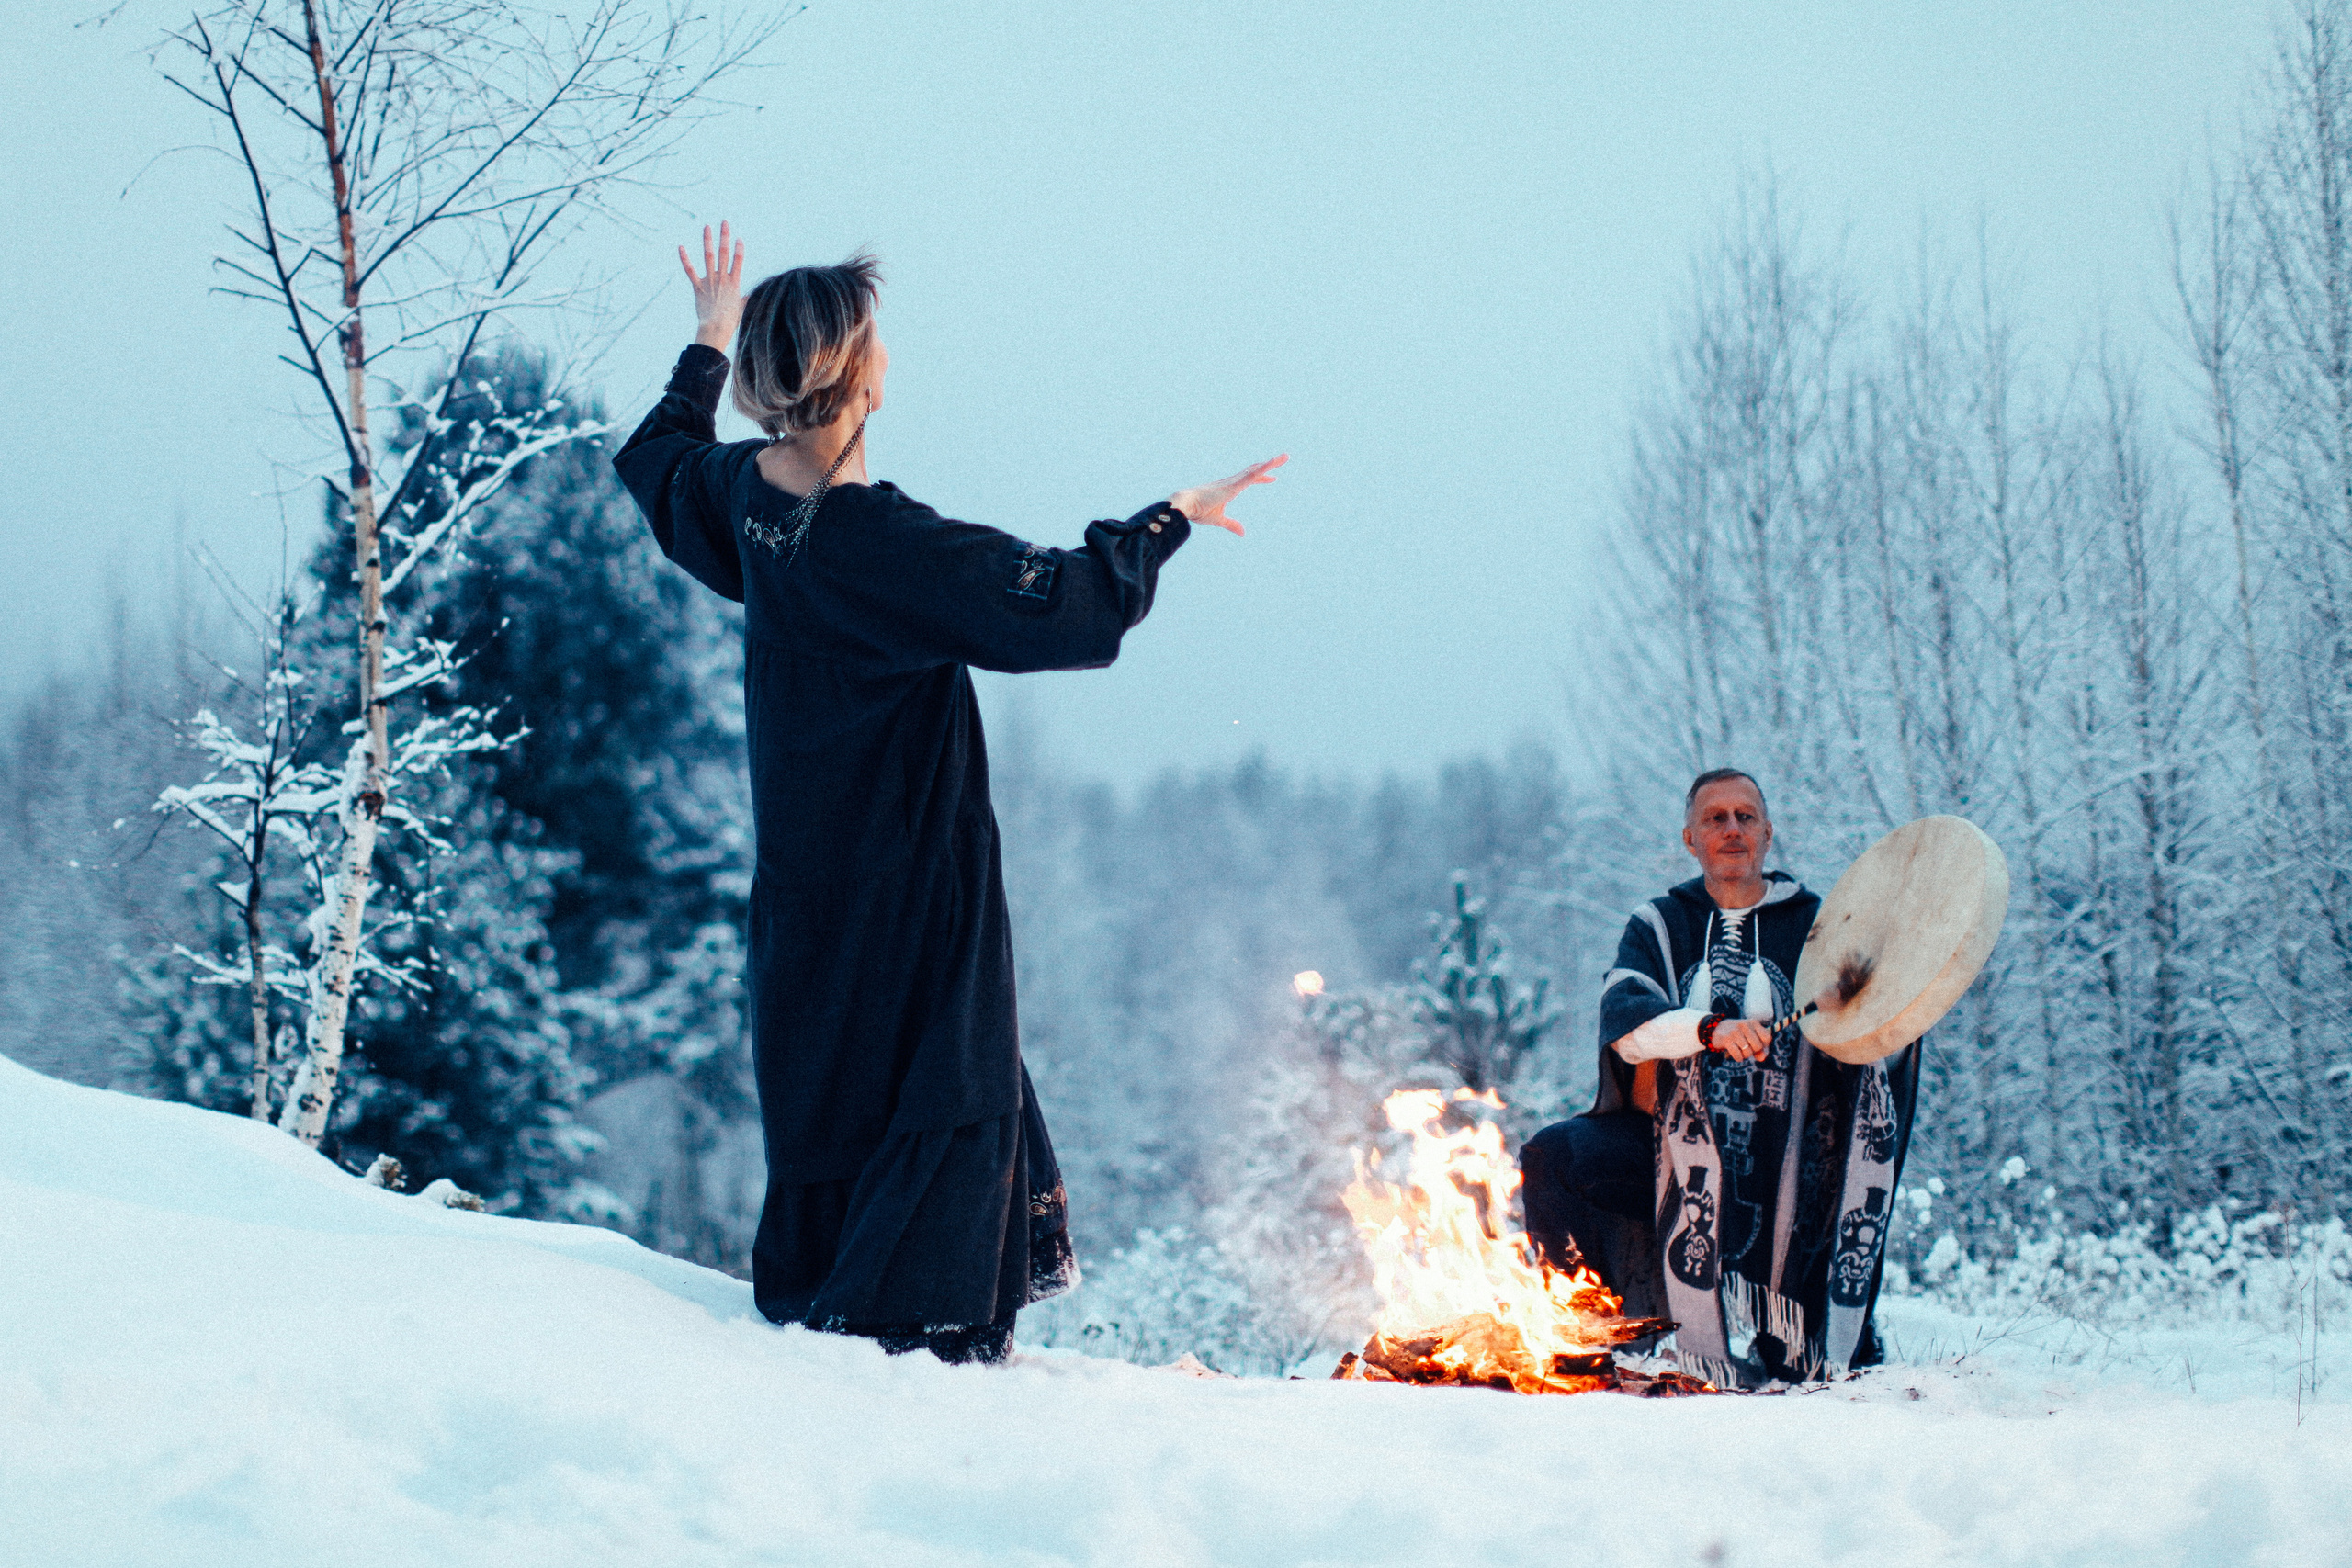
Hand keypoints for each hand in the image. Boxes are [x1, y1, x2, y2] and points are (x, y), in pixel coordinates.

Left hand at [680, 222, 745, 350]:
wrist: (717, 328)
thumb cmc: (730, 322)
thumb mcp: (741, 309)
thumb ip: (744, 300)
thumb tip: (749, 297)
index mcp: (734, 283)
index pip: (738, 261)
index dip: (739, 249)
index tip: (738, 238)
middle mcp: (722, 278)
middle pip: (724, 253)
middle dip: (724, 236)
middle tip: (724, 222)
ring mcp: (710, 281)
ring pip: (709, 256)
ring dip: (708, 240)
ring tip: (707, 227)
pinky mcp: (698, 286)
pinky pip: (690, 270)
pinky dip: (685, 258)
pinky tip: (681, 247)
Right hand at [1170, 454, 1286, 536]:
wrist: (1186, 505)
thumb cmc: (1198, 511)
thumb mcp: (1219, 519)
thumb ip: (1232, 524)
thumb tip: (1243, 533)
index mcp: (1229, 488)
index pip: (1249, 479)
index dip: (1261, 478)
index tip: (1273, 478)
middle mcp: (1232, 481)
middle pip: (1255, 470)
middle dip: (1269, 465)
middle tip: (1283, 458)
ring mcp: (1233, 482)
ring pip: (1256, 470)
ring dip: (1270, 463)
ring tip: (1285, 457)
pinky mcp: (1233, 485)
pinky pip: (1250, 475)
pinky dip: (1262, 470)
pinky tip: (1271, 464)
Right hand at [1708, 1018, 1771, 1062]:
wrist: (1717, 1028)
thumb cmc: (1739, 1035)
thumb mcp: (1751, 1038)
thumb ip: (1760, 1048)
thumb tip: (1762, 1058)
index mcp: (1753, 1023)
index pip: (1767, 1038)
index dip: (1764, 1045)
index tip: (1756, 1045)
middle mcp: (1744, 1025)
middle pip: (1758, 1046)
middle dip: (1753, 1051)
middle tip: (1747, 1049)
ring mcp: (1735, 1032)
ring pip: (1748, 1052)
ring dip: (1745, 1055)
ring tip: (1740, 1051)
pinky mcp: (1726, 1039)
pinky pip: (1738, 1055)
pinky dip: (1738, 1058)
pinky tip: (1736, 1055)